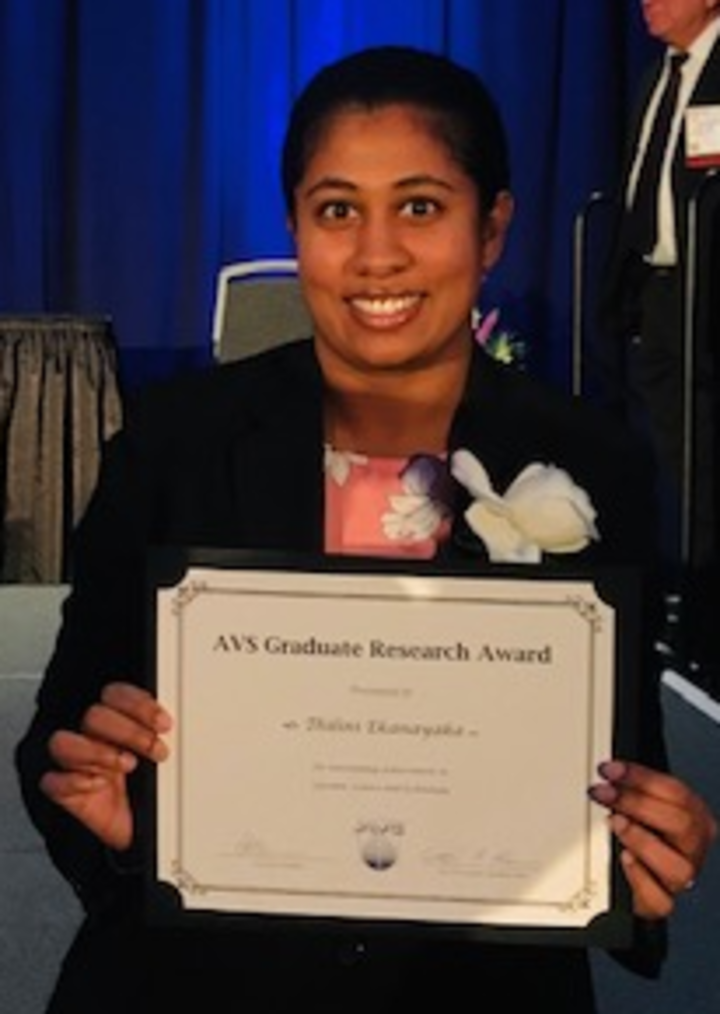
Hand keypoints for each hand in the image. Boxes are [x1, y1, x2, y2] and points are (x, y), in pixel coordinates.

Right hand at [40, 682, 171, 850]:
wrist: (139, 830)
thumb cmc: (151, 790)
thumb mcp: (165, 758)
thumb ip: (165, 736)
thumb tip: (183, 727)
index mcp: (117, 721)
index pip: (114, 694)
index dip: (138, 705)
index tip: (164, 724)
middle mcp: (93, 738)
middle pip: (93, 715)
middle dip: (130, 731)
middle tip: (156, 749)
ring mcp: (76, 764)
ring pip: (64, 742)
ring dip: (99, 752)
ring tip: (128, 766)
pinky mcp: (65, 791)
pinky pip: (52, 780)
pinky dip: (76, 781)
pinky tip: (100, 785)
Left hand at [589, 759, 717, 918]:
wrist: (642, 878)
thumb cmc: (645, 834)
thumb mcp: (644, 806)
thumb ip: (634, 789)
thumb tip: (609, 773)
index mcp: (694, 816)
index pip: (676, 793)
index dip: (641, 778)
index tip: (609, 770)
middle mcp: (693, 846)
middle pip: (681, 823)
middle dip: (638, 804)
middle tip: (605, 793)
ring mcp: (681, 876)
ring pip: (677, 866)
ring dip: (642, 840)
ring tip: (616, 824)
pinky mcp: (662, 901)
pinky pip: (660, 899)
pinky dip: (640, 878)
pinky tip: (625, 859)